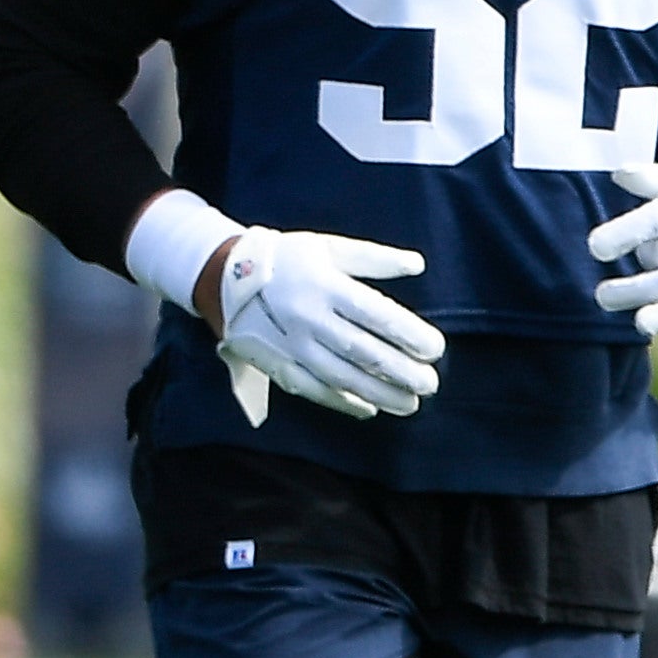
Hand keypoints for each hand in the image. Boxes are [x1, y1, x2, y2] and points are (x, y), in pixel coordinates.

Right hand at [207, 228, 446, 425]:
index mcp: (326, 286)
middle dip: (402, 372)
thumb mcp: (329, 247)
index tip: (436, 350)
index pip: (378, 316)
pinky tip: (369, 409)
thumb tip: (418, 264)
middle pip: (364, 352)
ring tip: (411, 403)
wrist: (222, 276)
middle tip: (431, 384)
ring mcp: (291, 345)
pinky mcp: (275, 364)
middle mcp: (309, 318)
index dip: (410, 335)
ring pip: (341, 377)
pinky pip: (312, 389)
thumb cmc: (287, 259)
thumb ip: (375, 258)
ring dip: (379, 393)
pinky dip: (342, 402)